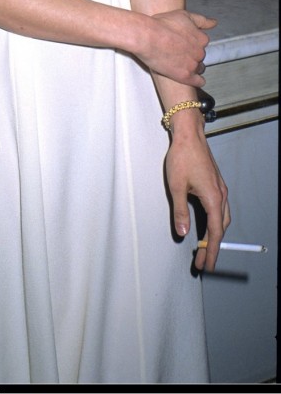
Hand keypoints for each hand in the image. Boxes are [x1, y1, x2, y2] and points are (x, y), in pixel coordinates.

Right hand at [134, 9, 215, 85]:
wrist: (146, 36)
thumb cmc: (161, 24)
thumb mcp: (183, 15)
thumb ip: (201, 20)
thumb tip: (214, 22)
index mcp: (201, 38)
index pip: (201, 43)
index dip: (192, 43)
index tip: (183, 43)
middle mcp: (200, 52)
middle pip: (199, 56)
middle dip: (191, 54)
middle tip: (177, 52)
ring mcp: (193, 65)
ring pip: (199, 68)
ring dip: (192, 67)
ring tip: (179, 63)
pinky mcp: (185, 76)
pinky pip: (197, 81)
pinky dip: (196, 80)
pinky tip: (190, 77)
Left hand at [165, 122, 230, 271]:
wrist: (189, 135)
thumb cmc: (182, 157)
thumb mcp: (176, 186)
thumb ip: (181, 211)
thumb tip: (183, 232)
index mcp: (213, 198)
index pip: (215, 233)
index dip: (212, 251)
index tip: (208, 265)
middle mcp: (221, 195)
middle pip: (221, 228)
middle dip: (213, 246)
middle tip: (203, 260)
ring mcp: (220, 189)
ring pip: (222, 218)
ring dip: (214, 234)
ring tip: (204, 247)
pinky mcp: (216, 183)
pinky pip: (219, 208)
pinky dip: (214, 221)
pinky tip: (205, 223)